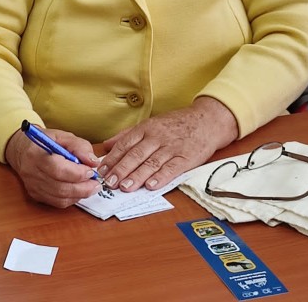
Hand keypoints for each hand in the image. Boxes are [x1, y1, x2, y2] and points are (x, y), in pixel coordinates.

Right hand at [5, 127, 101, 207]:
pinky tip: (78, 191)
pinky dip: (71, 199)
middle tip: (96, 183)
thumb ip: (80, 147)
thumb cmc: (45, 141)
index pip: (57, 169)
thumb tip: (93, 162)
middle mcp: (31, 172)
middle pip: (60, 187)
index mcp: (36, 154)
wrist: (23, 149)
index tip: (91, 171)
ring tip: (91, 187)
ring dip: (79, 194)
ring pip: (60, 198)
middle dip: (83, 188)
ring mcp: (32, 186)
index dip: (77, 173)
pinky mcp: (35, 195)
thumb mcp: (63, 136)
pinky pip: (57, 202)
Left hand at [99, 96, 238, 191]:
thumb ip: (126, 135)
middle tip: (109, 182)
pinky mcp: (186, 158)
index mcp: (145, 129)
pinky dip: (161, 177)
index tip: (101, 170)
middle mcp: (157, 137)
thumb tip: (106, 145)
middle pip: (135, 155)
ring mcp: (172, 148)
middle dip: (121, 169)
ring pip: (151, 163)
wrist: (206, 120)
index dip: (112, 158)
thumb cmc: (175, 124)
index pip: (124, 144)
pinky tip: (151, 186)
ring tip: (125, 187)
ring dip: (137, 176)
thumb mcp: (149, 124)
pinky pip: (172, 168)